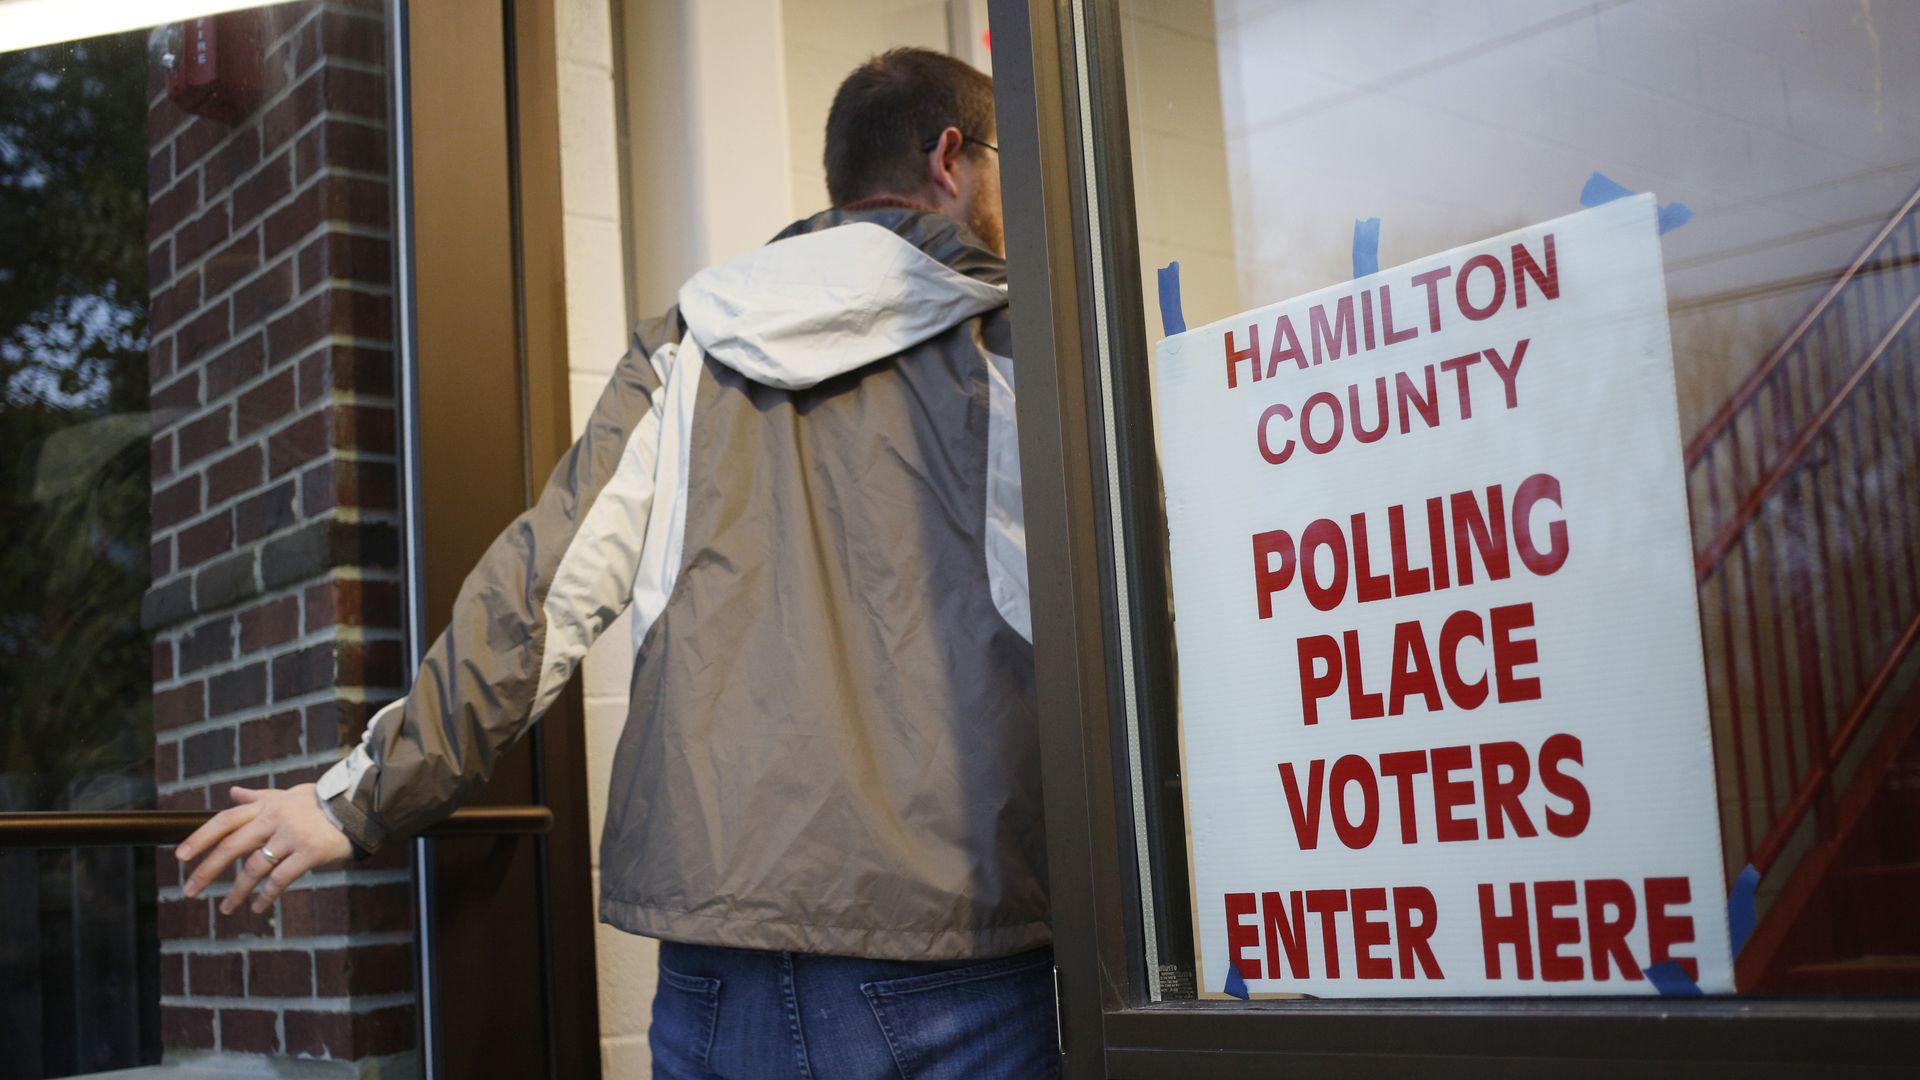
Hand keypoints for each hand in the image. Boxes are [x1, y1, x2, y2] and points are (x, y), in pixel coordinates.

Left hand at [176, 784, 355, 914]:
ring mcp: (292, 836)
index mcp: (267, 806)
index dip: (200, 838)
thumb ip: (259, 797)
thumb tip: (232, 793)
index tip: (180, 857)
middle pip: (232, 846)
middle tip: (189, 890)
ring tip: (225, 908)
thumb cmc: (322, 802)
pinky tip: (259, 907)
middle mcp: (275, 819)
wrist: (359, 807)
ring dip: (237, 891)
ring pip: (254, 867)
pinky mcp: (309, 853)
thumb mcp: (289, 794)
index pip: (225, 820)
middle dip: (207, 870)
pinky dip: (266, 895)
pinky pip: (281, 879)